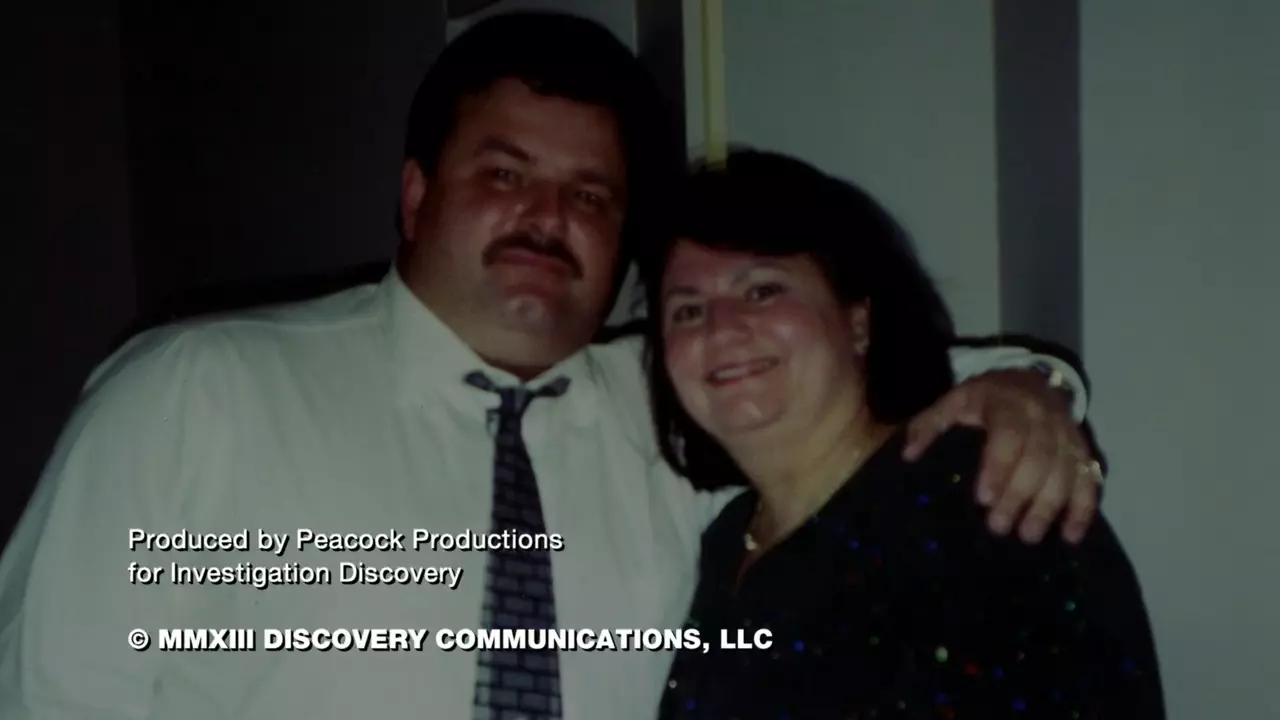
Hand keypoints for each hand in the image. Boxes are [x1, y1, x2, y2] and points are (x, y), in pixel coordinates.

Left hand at [902, 369, 1101, 543]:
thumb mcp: (954, 401)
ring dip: (1050, 506)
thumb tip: (908, 454)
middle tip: (1000, 528)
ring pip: (1066, 471)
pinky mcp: (1083, 450)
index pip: (1008, 435)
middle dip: (1020, 495)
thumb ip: (929, 425)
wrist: (1031, 380)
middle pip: (1038, 459)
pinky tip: (1071, 535)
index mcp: (1008, 403)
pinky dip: (1083, 508)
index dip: (998, 467)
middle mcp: (1044, 417)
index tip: (983, 499)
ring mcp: (1067, 434)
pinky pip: (1090, 478)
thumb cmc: (985, 398)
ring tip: (1030, 536)